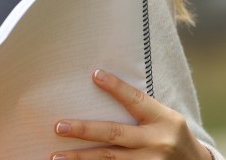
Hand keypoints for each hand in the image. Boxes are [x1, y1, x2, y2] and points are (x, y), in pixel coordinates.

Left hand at [50, 69, 210, 159]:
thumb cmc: (169, 134)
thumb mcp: (164, 118)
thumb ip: (139, 108)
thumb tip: (98, 81)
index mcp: (165, 120)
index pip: (136, 100)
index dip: (116, 88)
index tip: (95, 75)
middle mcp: (158, 142)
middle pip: (115, 134)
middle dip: (85, 130)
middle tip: (58, 126)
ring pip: (110, 159)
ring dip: (81, 158)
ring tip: (56, 156)